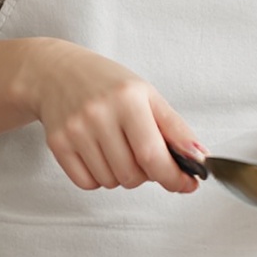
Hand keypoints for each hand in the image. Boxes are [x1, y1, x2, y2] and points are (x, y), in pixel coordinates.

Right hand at [22, 39, 202, 193]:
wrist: (57, 72)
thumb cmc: (107, 84)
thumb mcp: (148, 95)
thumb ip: (175, 128)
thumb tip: (199, 158)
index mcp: (128, 99)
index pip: (153, 155)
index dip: (173, 177)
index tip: (186, 184)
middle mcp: (99, 114)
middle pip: (132, 175)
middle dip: (146, 173)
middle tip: (142, 153)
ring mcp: (75, 130)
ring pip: (111, 182)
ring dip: (122, 175)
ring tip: (117, 147)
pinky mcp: (57, 144)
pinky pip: (87, 183)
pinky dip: (99, 177)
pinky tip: (98, 154)